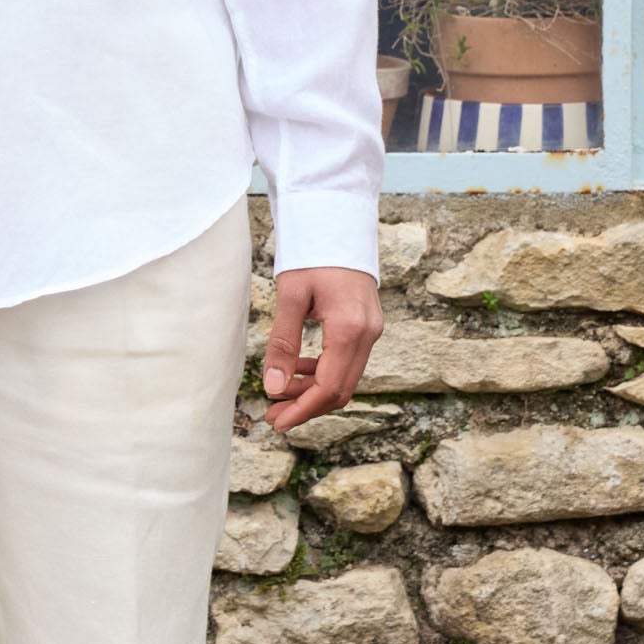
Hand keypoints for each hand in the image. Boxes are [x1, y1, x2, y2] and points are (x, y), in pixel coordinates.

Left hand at [261, 266, 383, 434]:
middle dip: (306, 406)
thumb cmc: (311, 252)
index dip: (303, 410)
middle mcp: (368, 333)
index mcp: (349, 328)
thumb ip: (283, 343)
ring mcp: (371, 329)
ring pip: (345, 377)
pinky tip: (297, 370)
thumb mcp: (290, 295)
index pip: (329, 387)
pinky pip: (347, 360)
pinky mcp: (367, 324)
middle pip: (340, 389)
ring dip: (313, 390)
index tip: (277, 423)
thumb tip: (272, 387)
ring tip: (279, 395)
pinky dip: (323, 371)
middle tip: (273, 416)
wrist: (336, 220)